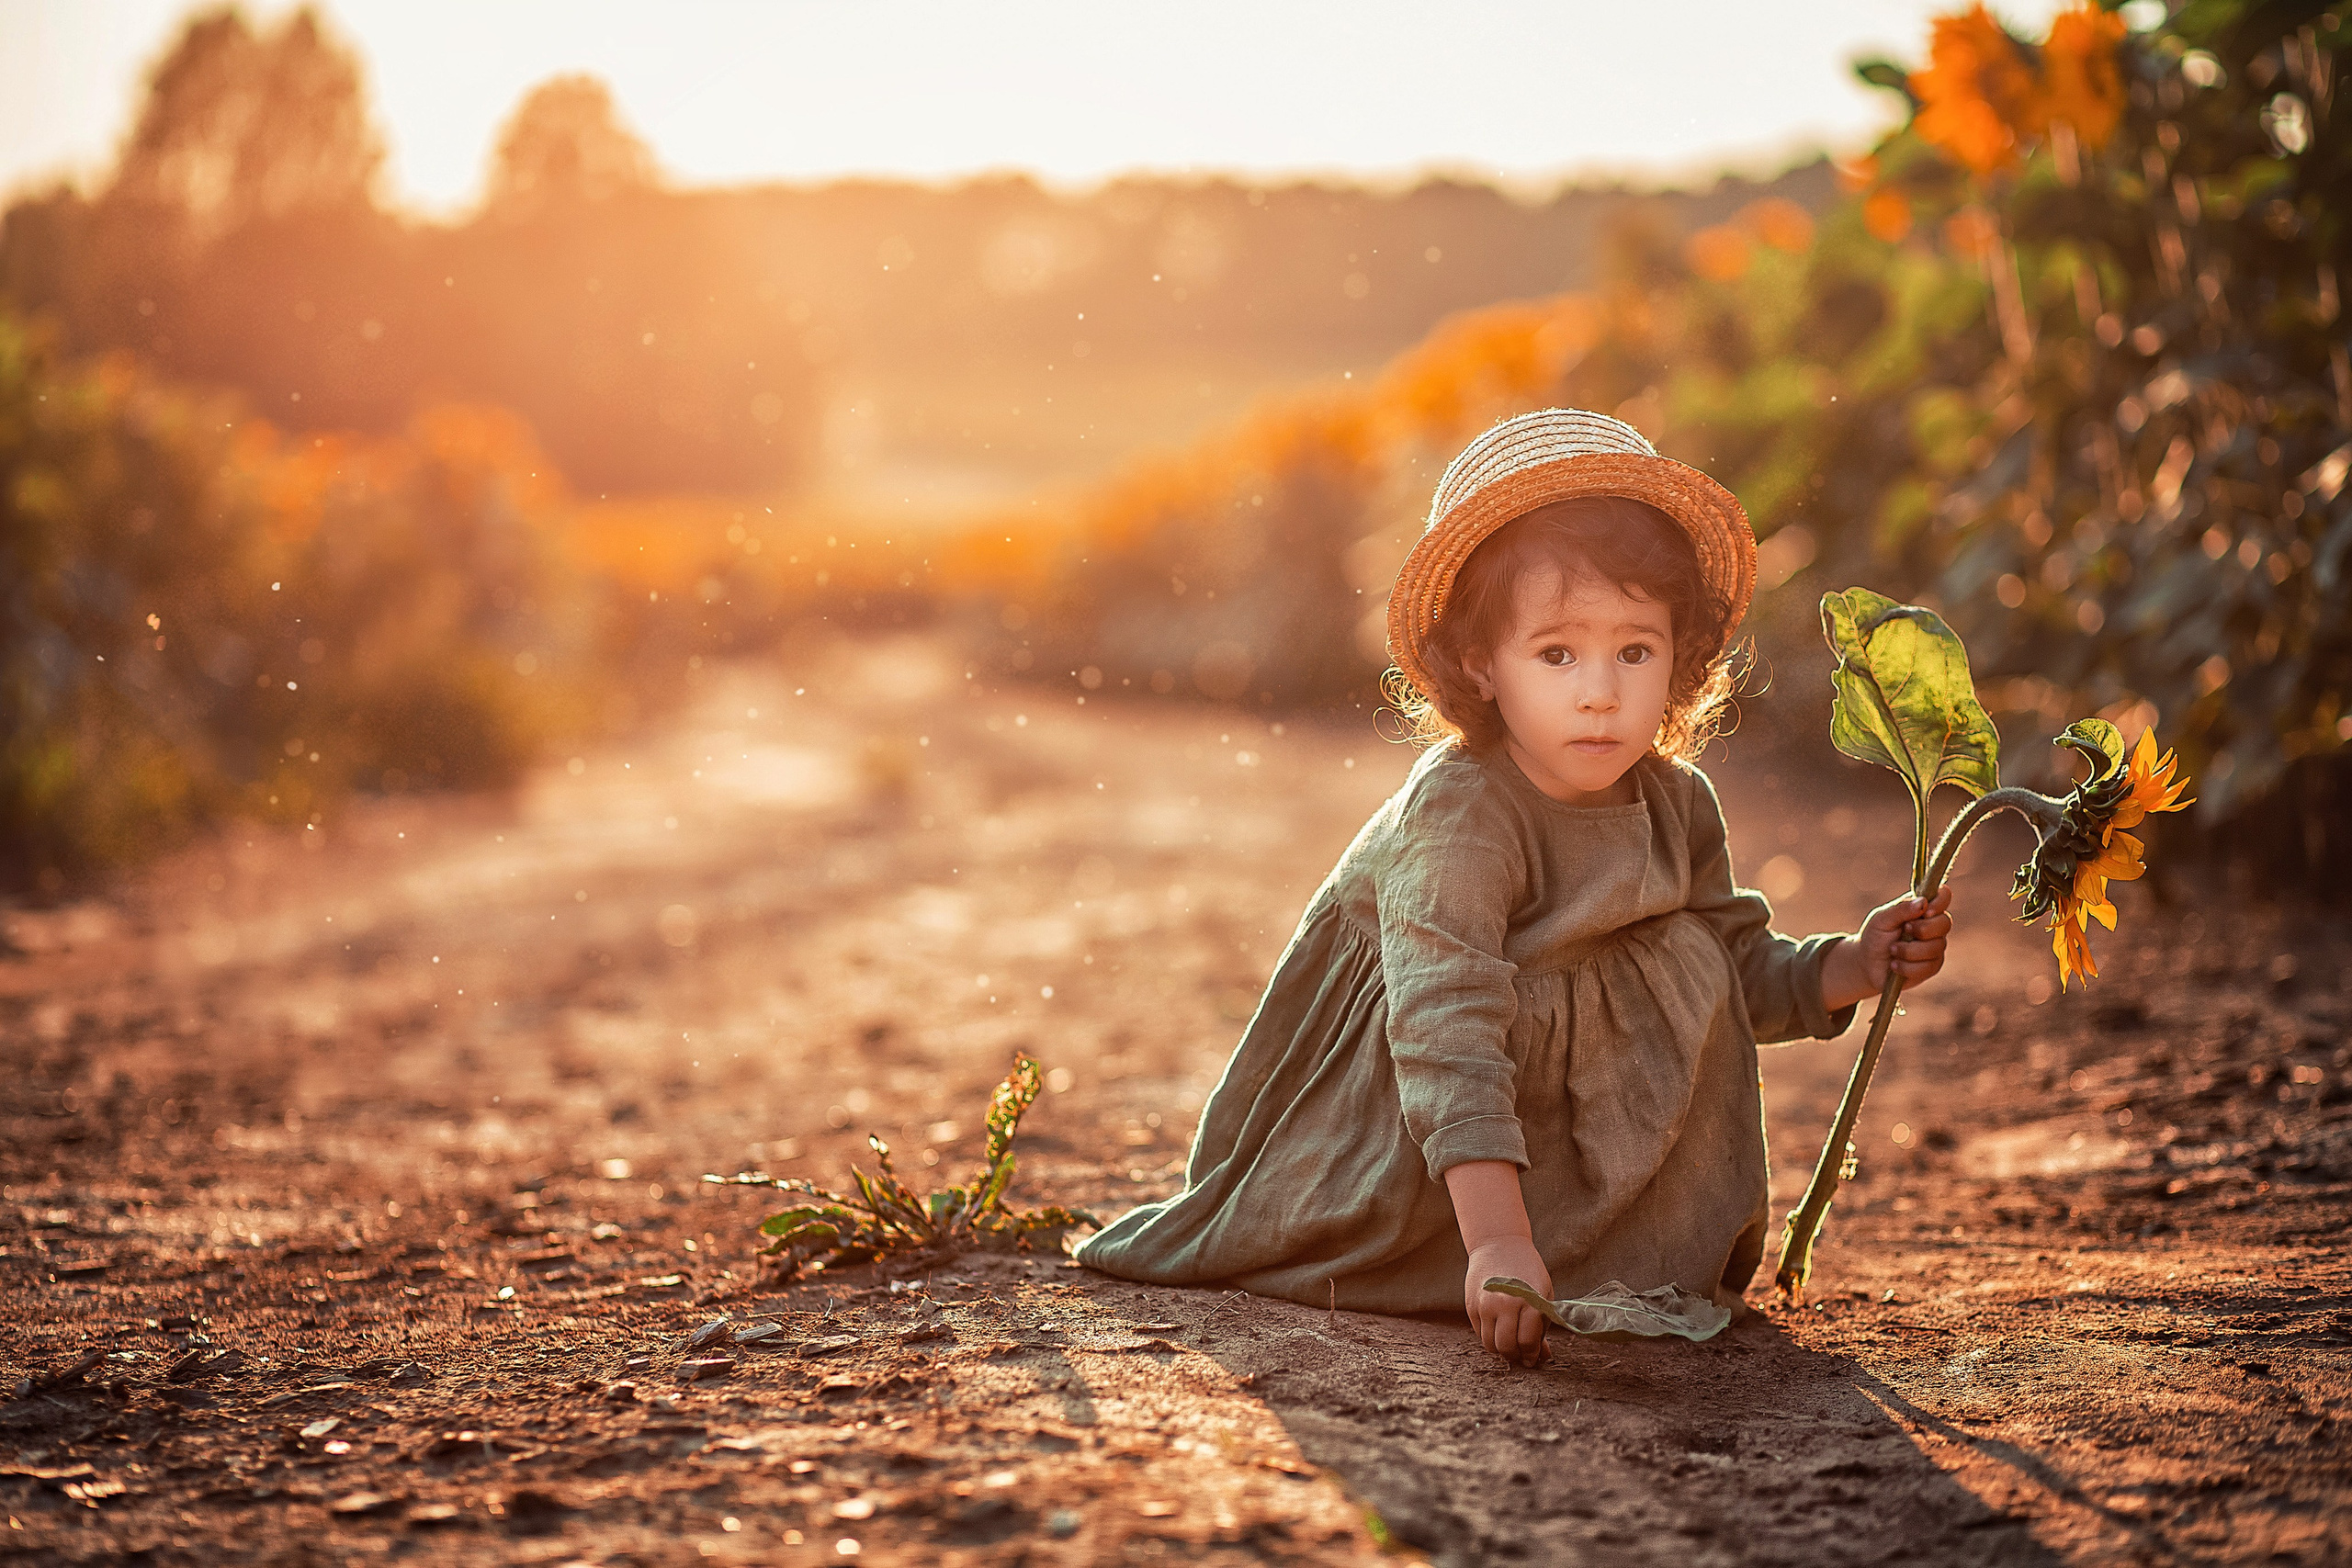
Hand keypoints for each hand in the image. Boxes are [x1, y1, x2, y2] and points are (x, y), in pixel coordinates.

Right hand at [1463, 1237, 1551, 1366]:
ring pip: (1490, 1344)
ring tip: (1511, 1345)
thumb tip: (1543, 1357)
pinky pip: (1480, 1333)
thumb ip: (1542, 1326)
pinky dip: (1490, 1338)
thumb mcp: (1543, 1294)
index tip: (1534, 1358)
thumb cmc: (1528, 1271)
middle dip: (1516, 1356)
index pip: (1527, 1341)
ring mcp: (1485, 1305)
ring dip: (1502, 1350)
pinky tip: (1499, 1330)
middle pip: (1506, 1347)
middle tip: (1522, 1356)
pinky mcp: (1471, 1305)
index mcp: (1529, 1300)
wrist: (1499, 1244)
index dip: (1532, 1355)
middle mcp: (1505, 1303)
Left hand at [1824, 885, 1953, 1009]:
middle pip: (1945, 923)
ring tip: (1892, 950)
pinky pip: (1928, 967)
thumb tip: (1923, 901)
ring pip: (1936, 947)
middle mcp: (1932, 926)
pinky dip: (1907, 967)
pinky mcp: (1931, 967)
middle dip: (1923, 929)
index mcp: (1921, 909)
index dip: (1940, 902)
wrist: (1867, 964)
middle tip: (1904, 931)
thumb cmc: (1875, 936)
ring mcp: (1935, 947)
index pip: (1943, 897)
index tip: (1925, 911)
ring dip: (1909, 950)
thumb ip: (1901, 909)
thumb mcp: (1881, 919)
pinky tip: (1895, 965)